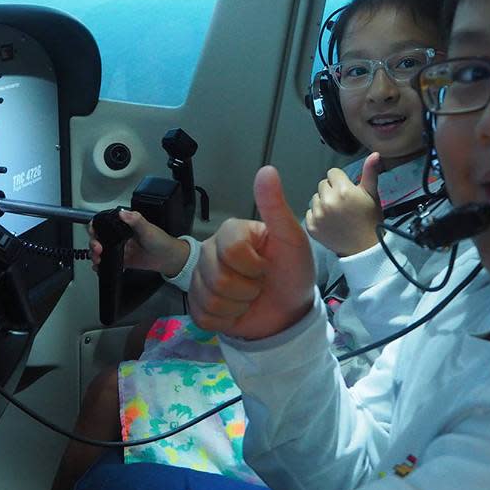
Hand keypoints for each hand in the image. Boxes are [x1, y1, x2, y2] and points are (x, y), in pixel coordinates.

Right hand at [88, 209, 188, 276]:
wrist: (168, 258)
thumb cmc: (160, 241)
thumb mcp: (148, 228)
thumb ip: (136, 220)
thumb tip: (123, 213)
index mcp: (123, 226)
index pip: (104, 223)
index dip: (95, 227)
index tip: (93, 231)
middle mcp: (119, 236)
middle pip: (98, 238)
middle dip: (93, 243)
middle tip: (98, 249)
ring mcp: (119, 249)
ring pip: (100, 251)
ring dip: (95, 255)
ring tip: (98, 260)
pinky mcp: (122, 261)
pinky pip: (107, 262)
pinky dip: (101, 266)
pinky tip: (100, 267)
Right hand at [188, 166, 314, 339]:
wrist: (289, 312)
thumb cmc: (291, 272)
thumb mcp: (291, 239)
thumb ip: (275, 206)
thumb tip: (266, 170)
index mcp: (231, 233)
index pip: (230, 249)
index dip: (252, 265)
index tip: (266, 266)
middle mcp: (210, 252)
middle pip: (217, 276)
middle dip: (247, 288)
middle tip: (259, 285)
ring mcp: (200, 279)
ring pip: (210, 298)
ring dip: (239, 305)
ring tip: (249, 298)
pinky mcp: (197, 306)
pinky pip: (204, 315)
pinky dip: (227, 319)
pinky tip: (237, 311)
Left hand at [305, 152, 382, 256]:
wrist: (364, 248)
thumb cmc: (370, 219)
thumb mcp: (372, 195)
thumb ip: (369, 173)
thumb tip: (374, 154)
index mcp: (343, 190)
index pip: (332, 173)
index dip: (340, 180)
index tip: (347, 190)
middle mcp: (328, 201)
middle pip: (322, 184)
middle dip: (331, 190)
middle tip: (343, 203)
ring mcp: (318, 214)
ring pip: (315, 198)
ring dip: (323, 202)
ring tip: (336, 213)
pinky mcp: (311, 226)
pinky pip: (309, 212)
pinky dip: (317, 216)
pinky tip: (330, 222)